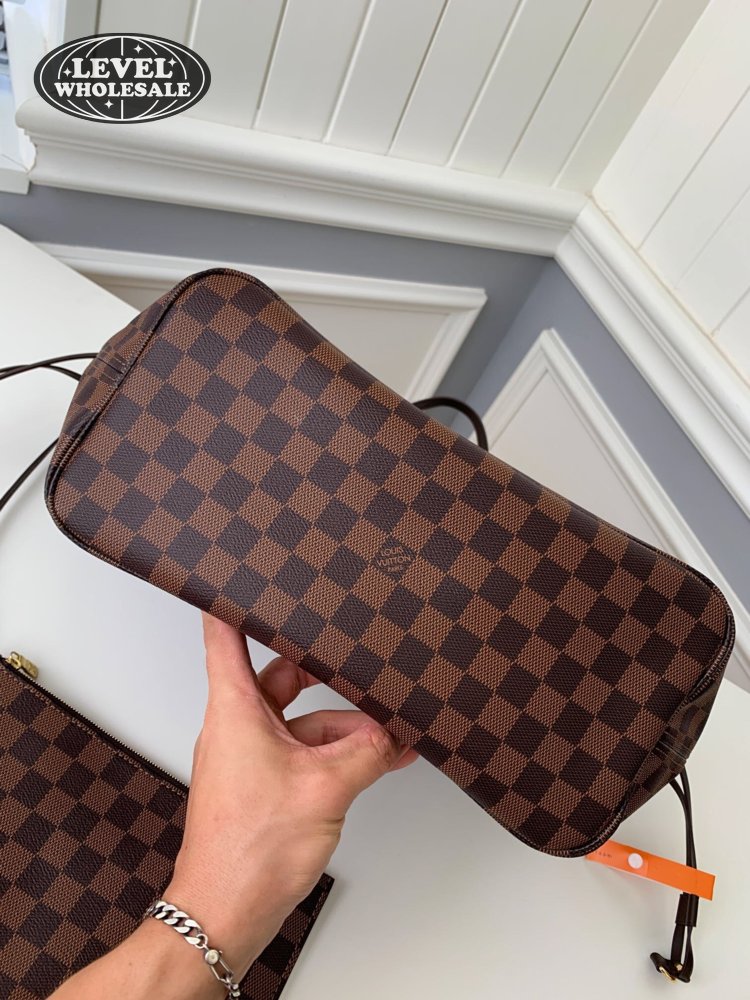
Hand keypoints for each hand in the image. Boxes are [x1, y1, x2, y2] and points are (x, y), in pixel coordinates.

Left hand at [164, 613, 417, 978]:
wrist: (226, 913)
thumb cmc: (248, 854)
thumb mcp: (326, 787)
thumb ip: (368, 750)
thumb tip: (396, 731)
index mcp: (235, 710)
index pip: (222, 635)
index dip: (233, 600)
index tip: (245, 575)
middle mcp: (238, 727)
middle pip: (280, 675)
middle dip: (324, 671)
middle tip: (354, 657)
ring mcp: (252, 757)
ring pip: (303, 719)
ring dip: (345, 725)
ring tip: (389, 732)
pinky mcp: (266, 784)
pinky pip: (306, 752)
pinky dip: (340, 753)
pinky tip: (379, 758)